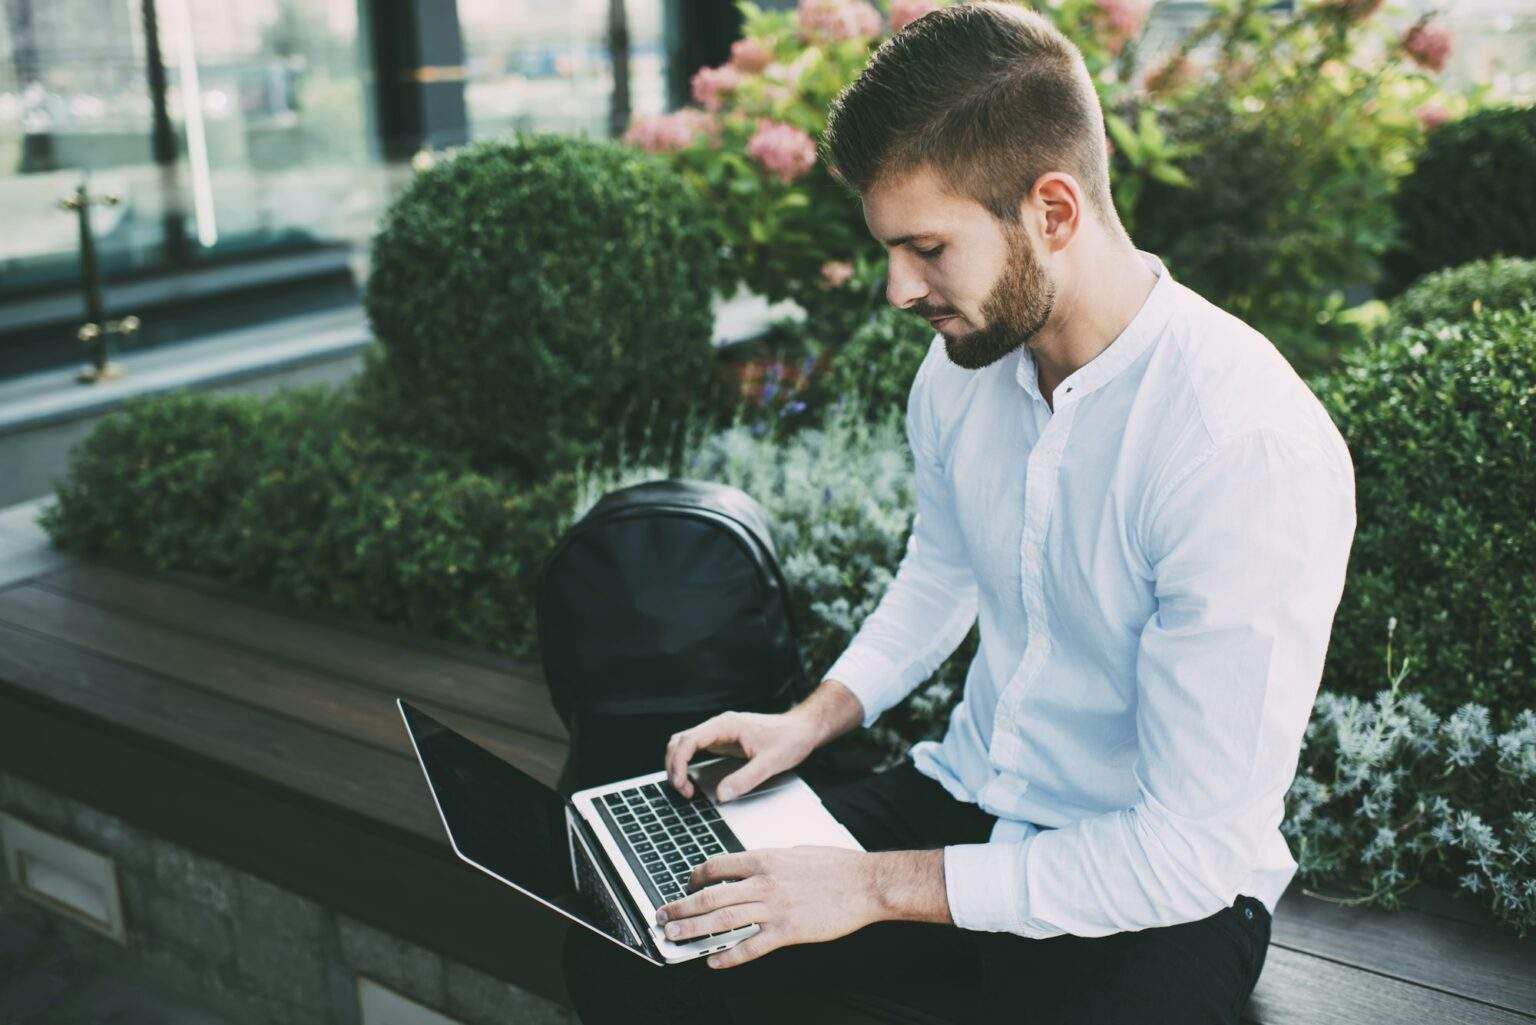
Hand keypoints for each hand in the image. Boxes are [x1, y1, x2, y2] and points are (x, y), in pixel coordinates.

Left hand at [655, 846, 881, 966]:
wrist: (865, 884)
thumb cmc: (835, 866)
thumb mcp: (794, 852)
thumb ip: (768, 861)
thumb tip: (749, 867)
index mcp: (764, 859)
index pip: (716, 867)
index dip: (695, 877)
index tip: (686, 884)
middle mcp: (763, 882)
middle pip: (710, 896)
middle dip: (681, 907)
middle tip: (663, 916)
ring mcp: (774, 908)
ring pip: (723, 921)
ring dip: (694, 930)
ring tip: (674, 937)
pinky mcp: (787, 931)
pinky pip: (750, 946)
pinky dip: (728, 955)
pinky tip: (713, 961)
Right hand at [664, 709, 819, 801]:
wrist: (802, 729)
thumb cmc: (789, 739)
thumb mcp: (770, 763)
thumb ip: (745, 779)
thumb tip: (722, 795)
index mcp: (726, 725)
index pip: (689, 740)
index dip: (679, 763)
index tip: (681, 783)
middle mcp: (719, 726)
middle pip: (680, 741)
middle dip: (674, 766)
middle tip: (683, 792)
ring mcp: (719, 732)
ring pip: (684, 744)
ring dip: (678, 764)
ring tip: (685, 788)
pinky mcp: (723, 740)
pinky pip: (695, 749)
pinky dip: (686, 763)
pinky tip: (691, 779)